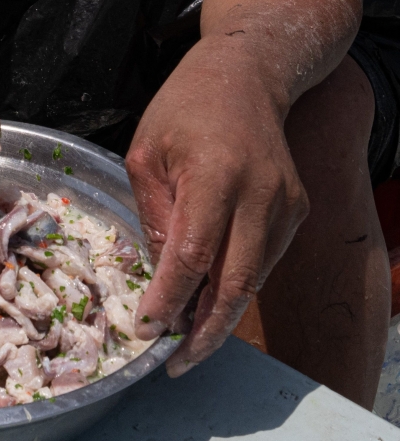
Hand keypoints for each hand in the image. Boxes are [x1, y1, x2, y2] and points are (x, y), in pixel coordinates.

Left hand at [127, 40, 308, 375]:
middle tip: (174, 365)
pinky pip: (263, 263)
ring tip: (183, 341)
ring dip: (218, 318)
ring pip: (253, 281)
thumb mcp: (146, 157)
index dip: (169, 300)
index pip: (193, 255)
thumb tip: (160, 281)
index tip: (145, 332)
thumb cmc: (183, 111)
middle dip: (204, 334)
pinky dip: (234, 290)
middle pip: (236, 284)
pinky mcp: (297, 211)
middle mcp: (260, 194)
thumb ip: (155, 218)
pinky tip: (206, 303)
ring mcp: (286, 205)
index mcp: (214, 174)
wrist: (248, 75)